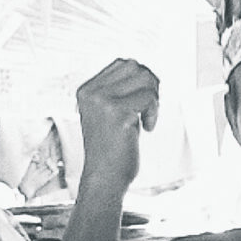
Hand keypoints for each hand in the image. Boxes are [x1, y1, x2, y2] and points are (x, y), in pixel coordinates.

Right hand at [75, 58, 159, 189]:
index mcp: (86, 90)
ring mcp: (102, 101)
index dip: (140, 79)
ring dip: (153, 98)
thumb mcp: (108, 113)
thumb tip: (146, 71)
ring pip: (145, 79)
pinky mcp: (117, 113)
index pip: (122, 64)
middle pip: (135, 66)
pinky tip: (145, 128)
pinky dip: (153, 113)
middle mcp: (91, 92)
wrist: (104, 177)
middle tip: (148, 108)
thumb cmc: (110, 149)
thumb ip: (119, 91)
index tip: (142, 101)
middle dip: (150, 85)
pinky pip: (150, 98)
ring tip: (146, 118)